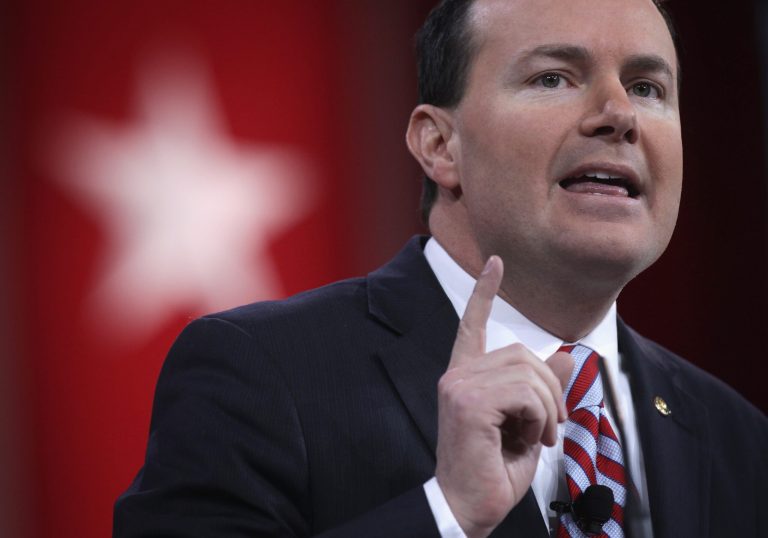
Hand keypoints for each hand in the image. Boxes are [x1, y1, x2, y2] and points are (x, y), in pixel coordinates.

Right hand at [434, 256, 573, 537]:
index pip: (472, 323)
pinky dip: (542, 417)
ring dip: (548, 407)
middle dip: (551, 389)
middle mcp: (457, 375)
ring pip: (529, 371)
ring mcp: (459, 385)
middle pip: (523, 352)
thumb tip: (570, 356)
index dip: (485, 291)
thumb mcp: (529, 425)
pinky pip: (525, 392)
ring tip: (540, 437)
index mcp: (466, 376)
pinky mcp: (467, 401)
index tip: (495, 262)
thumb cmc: (492, 470)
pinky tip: (532, 439)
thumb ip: (543, 389)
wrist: (469, 506)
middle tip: (551, 427)